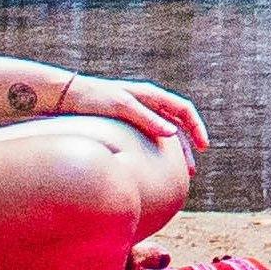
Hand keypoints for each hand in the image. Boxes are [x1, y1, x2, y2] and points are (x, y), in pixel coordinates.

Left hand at [53, 71, 208, 161]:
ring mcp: (137, 112)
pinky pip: (149, 137)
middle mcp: (147, 102)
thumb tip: (172, 133)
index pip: (184, 109)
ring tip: (175, 174)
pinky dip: (157, 151)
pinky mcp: (126, 123)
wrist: (67, 98)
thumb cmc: (93, 99)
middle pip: (177, 124)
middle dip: (187, 146)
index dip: (197, 127)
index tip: (203, 147)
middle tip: (190, 170)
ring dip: (173, 152)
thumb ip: (147, 119)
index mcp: (151, 94)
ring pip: (164, 132)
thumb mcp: (122, 107)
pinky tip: (153, 166)